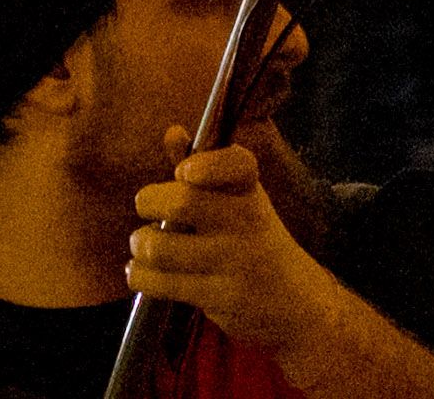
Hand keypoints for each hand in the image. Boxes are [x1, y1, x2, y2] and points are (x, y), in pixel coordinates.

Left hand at [133, 132, 367, 361]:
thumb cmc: (254, 241)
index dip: (208, 165)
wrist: (294, 303)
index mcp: (251, 190)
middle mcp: (247, 221)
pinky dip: (139, 275)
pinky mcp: (218, 297)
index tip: (184, 172)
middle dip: (149, 200)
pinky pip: (161, 283)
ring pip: (162, 248)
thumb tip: (172, 132)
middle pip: (184, 202)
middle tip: (144, 205)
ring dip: (140, 243)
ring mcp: (234, 262)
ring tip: (142, 244)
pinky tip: (141, 271)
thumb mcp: (238, 201)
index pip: (238, 165)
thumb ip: (204, 166)